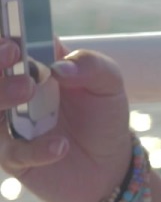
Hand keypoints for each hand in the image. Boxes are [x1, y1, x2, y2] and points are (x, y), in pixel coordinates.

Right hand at [0, 39, 133, 201]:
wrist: (107, 165)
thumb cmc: (103, 116)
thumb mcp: (109, 84)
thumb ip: (92, 65)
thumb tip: (61, 66)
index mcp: (33, 65)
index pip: (9, 44)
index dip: (6, 38)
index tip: (12, 35)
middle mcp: (12, 90)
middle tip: (13, 54)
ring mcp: (7, 123)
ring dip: (1, 94)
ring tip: (29, 89)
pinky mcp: (11, 155)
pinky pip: (9, 151)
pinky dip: (34, 148)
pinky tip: (61, 146)